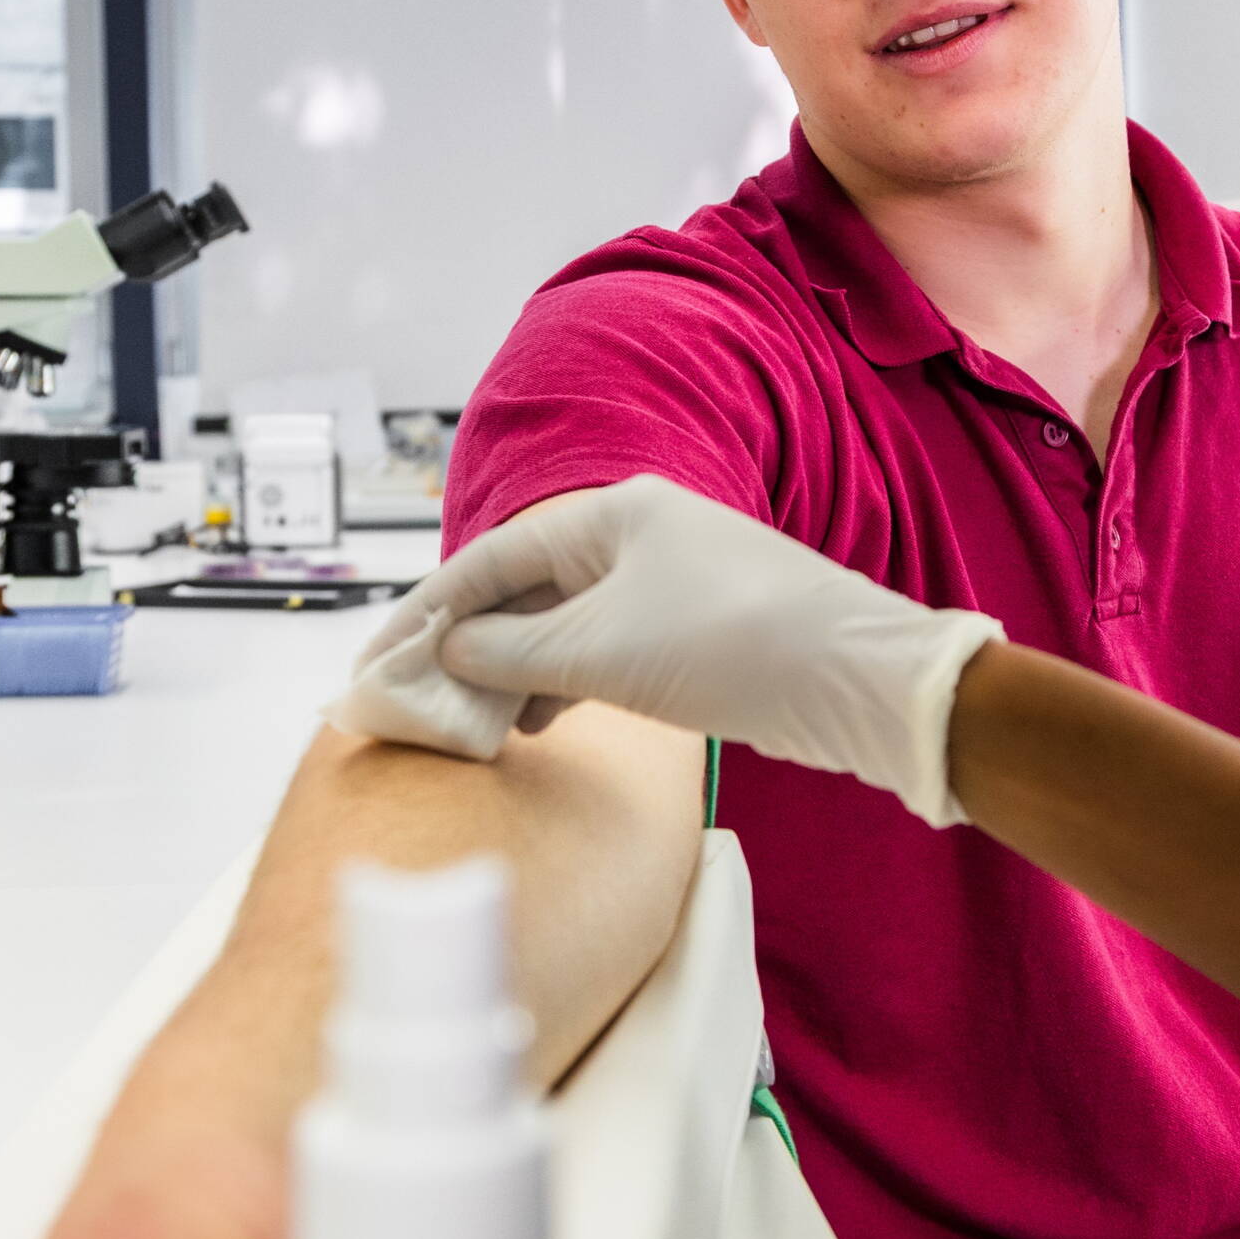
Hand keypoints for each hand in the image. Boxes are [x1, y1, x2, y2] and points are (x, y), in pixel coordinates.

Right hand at [326, 475, 1002, 827]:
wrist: (862, 681)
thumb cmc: (733, 646)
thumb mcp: (602, 654)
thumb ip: (513, 654)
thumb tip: (452, 654)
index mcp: (614, 514)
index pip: (492, 558)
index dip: (427, 612)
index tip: (377, 661)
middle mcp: (642, 535)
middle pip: (528, 587)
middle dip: (470, 645)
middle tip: (418, 703)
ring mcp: (675, 583)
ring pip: (569, 623)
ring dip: (517, 670)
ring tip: (475, 725)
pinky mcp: (704, 633)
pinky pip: (610, 649)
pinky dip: (568, 681)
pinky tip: (544, 721)